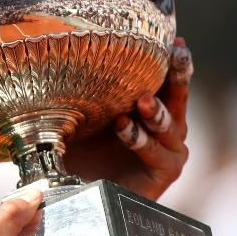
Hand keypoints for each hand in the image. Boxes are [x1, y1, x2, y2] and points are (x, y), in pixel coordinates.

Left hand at [64, 37, 193, 200]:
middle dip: (178, 74)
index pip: (165, 80)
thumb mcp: (77, 115)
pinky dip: (140, 139)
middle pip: (177, 97)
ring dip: (156, 111)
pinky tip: (123, 127)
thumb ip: (80, 92)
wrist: (77, 195)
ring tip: (141, 101)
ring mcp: (168, 151)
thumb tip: (58, 55)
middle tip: (176, 54)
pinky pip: (158, 153)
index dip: (172, 60)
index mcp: (148, 108)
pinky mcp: (164, 173)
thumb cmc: (77, 151)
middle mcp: (164, 127)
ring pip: (170, 126)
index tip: (175, 40)